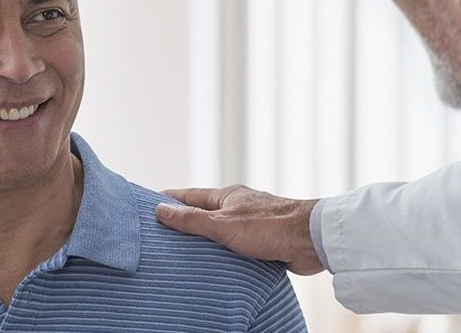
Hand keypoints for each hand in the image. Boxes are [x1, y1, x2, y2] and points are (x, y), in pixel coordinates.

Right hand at [156, 185, 323, 275]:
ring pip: (221, 232)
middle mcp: (239, 207)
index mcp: (227, 197)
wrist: (310, 240)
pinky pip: (236, 247)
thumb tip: (160, 210)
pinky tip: (216, 265)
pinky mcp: (264, 242)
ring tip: (184, 254)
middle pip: (205, 213)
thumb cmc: (270, 227)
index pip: (190, 195)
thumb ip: (191, 220)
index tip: (150, 203)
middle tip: (162, 233)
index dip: (170, 199)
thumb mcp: (223, 224)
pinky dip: (224, 254)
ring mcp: (252, 224)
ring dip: (206, 241)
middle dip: (185, 222)